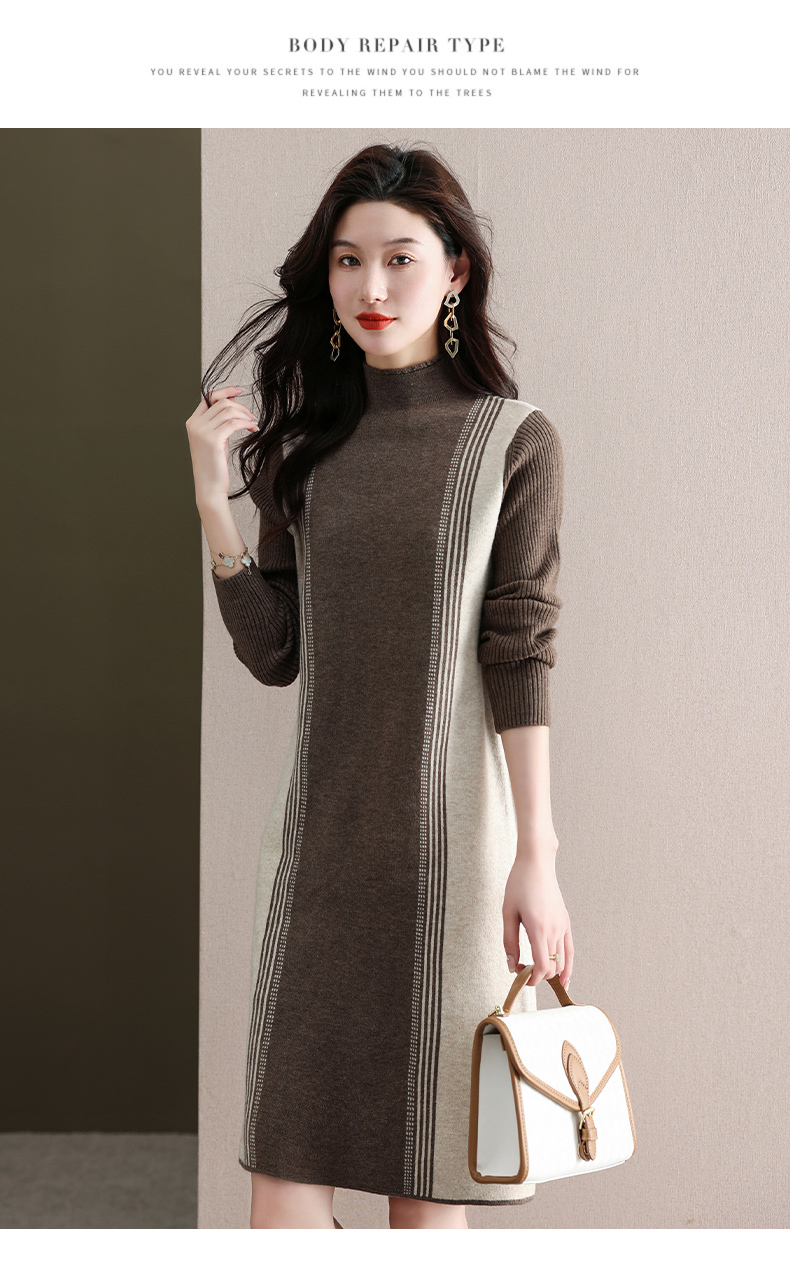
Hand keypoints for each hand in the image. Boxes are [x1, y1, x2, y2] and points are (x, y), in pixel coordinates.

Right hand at [185, 385, 258, 505]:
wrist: (209, 486)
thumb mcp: (215, 438)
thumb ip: (219, 421)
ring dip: (245, 414)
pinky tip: (253, 429)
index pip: (209, 397)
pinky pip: (233, 422)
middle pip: (221, 402)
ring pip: (228, 410)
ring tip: (253, 423)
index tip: (240, 390)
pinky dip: (245, 423)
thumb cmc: (214, 464)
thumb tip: (232, 401)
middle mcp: (195, 424)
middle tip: (252, 417)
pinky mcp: (212, 440)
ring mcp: (202, 431)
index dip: (226, 391)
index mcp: (193, 422)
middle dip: (241, 406)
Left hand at [502, 841, 573, 989]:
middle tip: (522, 970)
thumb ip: (509, 942)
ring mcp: (563, 926)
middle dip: (538, 975)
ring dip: (551, 973)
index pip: (542, 967)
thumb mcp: (508, 913)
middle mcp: (555, 930)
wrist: (537, 864)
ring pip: (563, 961)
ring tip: (539, 976)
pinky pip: (570, 949)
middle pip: (552, 967)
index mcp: (538, 929)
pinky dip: (568, 966)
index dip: (531, 979)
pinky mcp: (566, 922)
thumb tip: (512, 966)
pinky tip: (564, 978)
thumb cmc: (519, 885)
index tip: (519, 976)